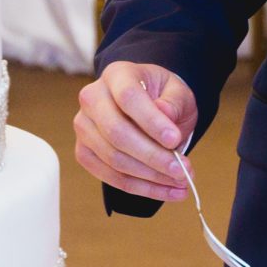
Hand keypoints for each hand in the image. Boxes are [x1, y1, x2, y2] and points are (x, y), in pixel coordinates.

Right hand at [73, 63, 198, 202]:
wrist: (147, 105)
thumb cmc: (162, 97)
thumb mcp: (178, 91)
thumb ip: (175, 101)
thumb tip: (165, 113)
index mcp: (117, 75)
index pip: (128, 97)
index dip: (150, 121)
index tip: (175, 140)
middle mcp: (92, 98)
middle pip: (116, 132)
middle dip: (152, 156)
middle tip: (181, 170)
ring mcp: (84, 127)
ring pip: (113, 158)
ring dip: (150, 177)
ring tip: (181, 182)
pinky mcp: (84, 152)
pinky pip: (111, 177)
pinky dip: (141, 188)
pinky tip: (166, 191)